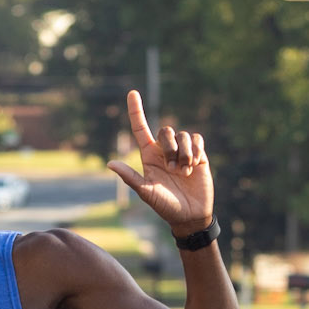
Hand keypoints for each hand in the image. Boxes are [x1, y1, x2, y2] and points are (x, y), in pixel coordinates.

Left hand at [108, 89, 213, 235]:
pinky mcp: (199, 154)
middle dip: (170, 148)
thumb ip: (130, 177)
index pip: (140, 128)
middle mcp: (164, 150)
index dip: (136, 110)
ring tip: (185, 172)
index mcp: (148, 156)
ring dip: (184, 154)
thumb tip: (110, 163)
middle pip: (166, 131)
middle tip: (173, 170)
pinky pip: (196, 139)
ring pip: (183, 135)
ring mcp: (182, 151)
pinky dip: (195, 151)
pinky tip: (195, 165)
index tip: (132, 92)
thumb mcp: (146, 192)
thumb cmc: (165, 206)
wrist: (190, 216)